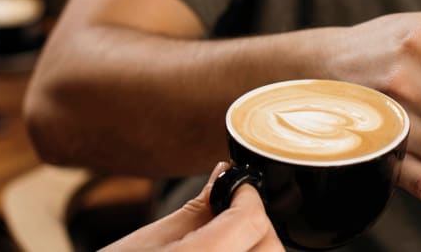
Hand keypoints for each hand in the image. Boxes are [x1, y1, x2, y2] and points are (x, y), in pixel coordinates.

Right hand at [99, 162, 281, 251]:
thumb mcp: (149, 241)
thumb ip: (196, 209)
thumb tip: (224, 176)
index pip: (252, 222)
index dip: (248, 196)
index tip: (238, 185)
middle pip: (270, 249)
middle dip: (257, 225)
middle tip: (232, 210)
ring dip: (256, 246)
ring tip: (227, 234)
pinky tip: (227, 250)